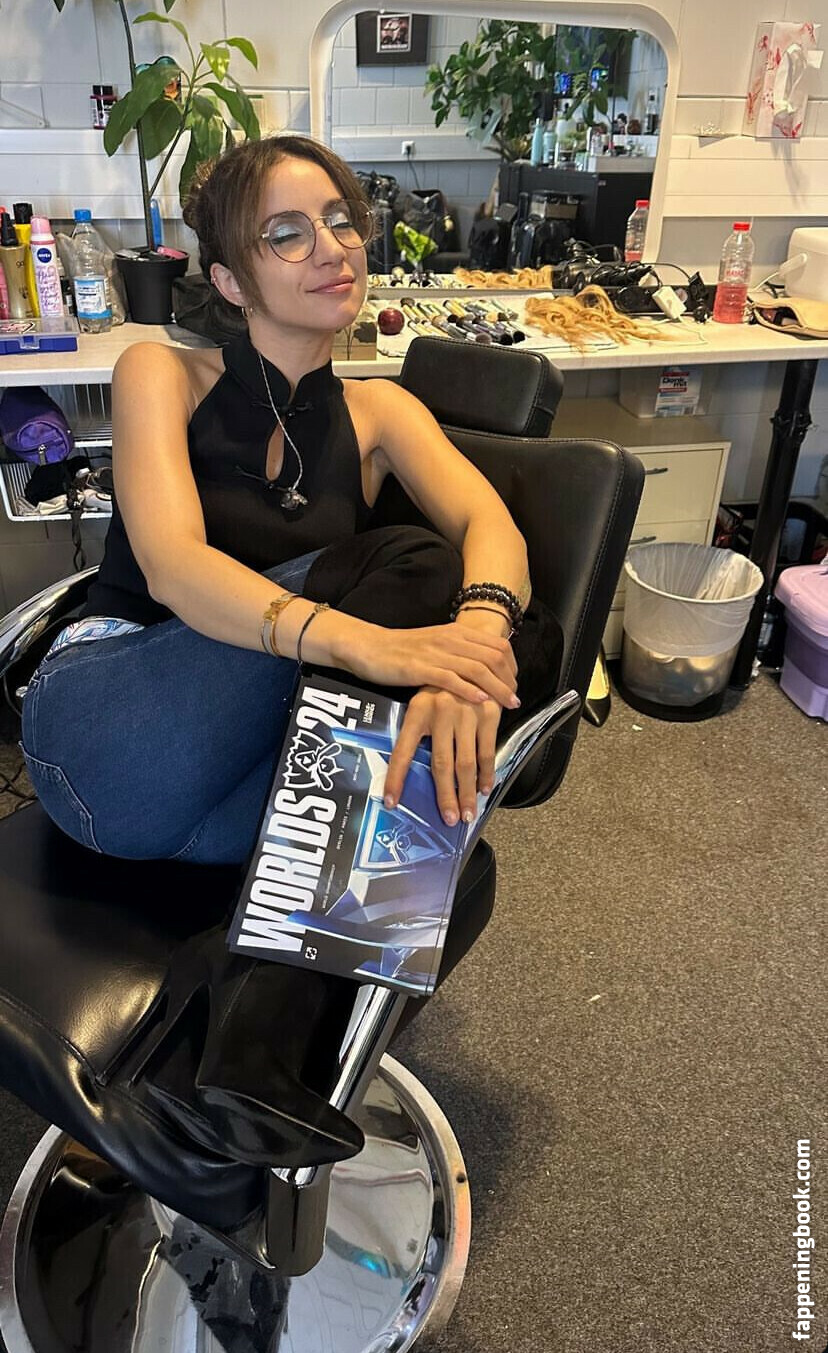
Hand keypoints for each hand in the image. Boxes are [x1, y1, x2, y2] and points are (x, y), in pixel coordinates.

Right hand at [350, 621, 518, 708]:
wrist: (368, 646)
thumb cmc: (402, 650)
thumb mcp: (437, 645)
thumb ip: (459, 653)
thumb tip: (483, 670)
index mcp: (457, 632)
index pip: (498, 646)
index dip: (513, 667)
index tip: (515, 685)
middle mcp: (450, 639)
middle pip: (493, 658)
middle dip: (509, 681)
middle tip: (515, 700)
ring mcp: (435, 652)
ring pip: (477, 669)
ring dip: (497, 688)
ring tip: (508, 705)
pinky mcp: (418, 667)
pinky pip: (450, 678)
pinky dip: (469, 690)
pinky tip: (480, 701)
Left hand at [383, 687, 501, 826]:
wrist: (474, 656)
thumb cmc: (442, 687)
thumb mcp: (423, 702)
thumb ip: (419, 732)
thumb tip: (411, 773)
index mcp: (418, 710)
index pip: (403, 750)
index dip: (397, 778)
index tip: (391, 801)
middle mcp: (441, 711)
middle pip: (441, 764)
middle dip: (445, 796)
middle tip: (448, 819)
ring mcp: (466, 712)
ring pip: (466, 763)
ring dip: (467, 793)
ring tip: (467, 814)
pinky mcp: (489, 713)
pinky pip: (487, 752)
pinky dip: (487, 774)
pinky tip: (484, 789)